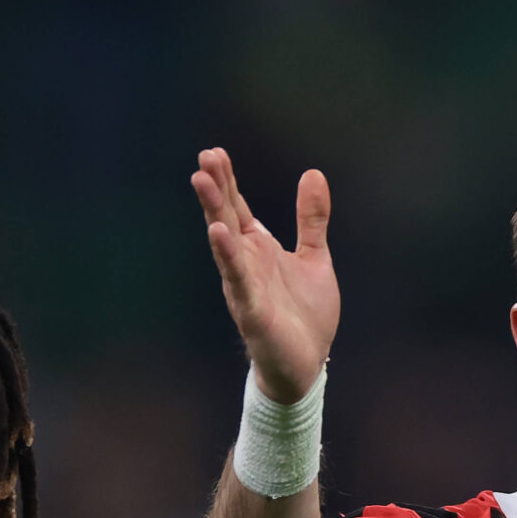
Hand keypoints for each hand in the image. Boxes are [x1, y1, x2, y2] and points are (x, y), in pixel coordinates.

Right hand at [192, 147, 339, 402]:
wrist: (307, 364)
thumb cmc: (305, 314)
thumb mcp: (314, 258)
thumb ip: (311, 219)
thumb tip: (313, 174)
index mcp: (258, 249)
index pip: (238, 208)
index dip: (228, 181)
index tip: (215, 153)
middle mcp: (245, 263)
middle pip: (227, 217)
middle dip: (216, 188)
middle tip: (204, 158)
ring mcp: (245, 286)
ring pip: (225, 244)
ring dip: (214, 212)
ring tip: (202, 182)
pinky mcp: (252, 310)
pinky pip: (238, 280)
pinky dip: (228, 257)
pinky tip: (218, 234)